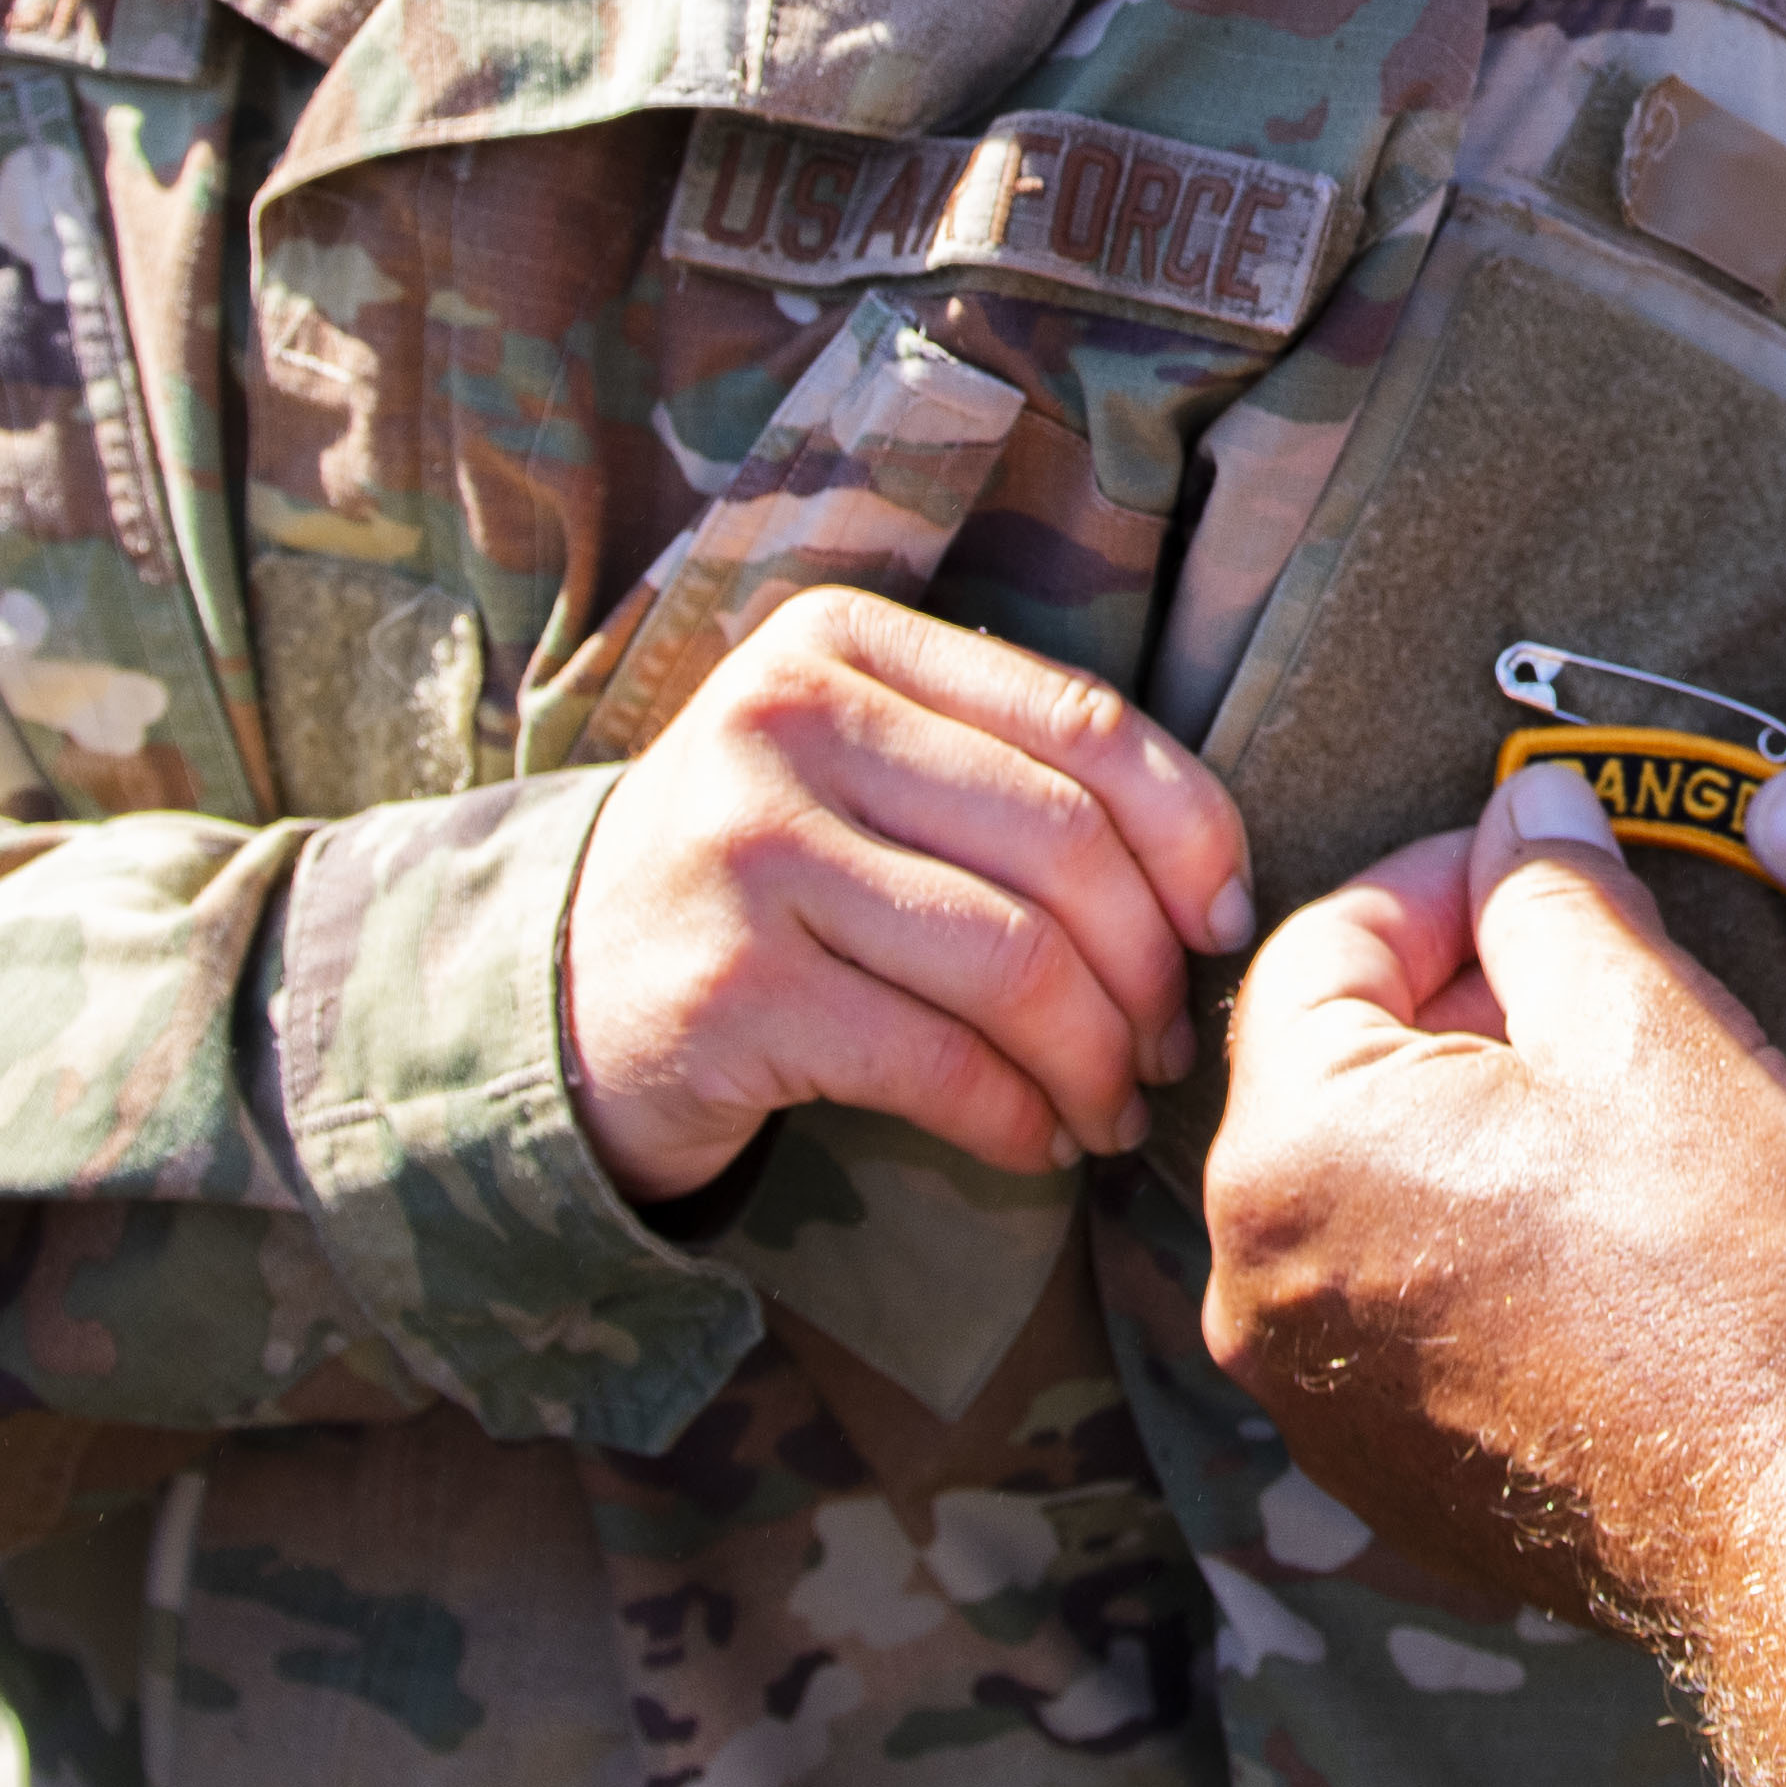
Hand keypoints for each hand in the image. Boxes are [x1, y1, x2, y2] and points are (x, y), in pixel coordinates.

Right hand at [555, 591, 1254, 1198]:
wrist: (559, 992)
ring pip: (1013, 963)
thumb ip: (1009, 776)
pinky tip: (1036, 1143)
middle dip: (1146, 968)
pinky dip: (1015, 1118)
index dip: (1192, 832)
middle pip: (1062, 847)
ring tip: (1113, 1106)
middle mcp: (786, 722)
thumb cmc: (763, 883)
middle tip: (1170, 1046)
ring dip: (1094, 1059)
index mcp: (841, 643)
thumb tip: (1216, 886)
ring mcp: (748, 853)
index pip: (1084, 723)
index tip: (1226, 923)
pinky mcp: (730, 989)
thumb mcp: (859, 776)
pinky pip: (938, 1062)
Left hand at [1204, 765, 1785, 1630]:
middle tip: (1597, 980)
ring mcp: (1306, 1386)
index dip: (1444, 879)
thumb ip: (1554, 894)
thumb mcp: (1647, 1024)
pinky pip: (1389, 1298)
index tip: (1542, 863)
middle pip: (1330, 1068)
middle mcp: (1253, 1280)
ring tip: (1608, 1110)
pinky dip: (1464, 1239)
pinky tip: (1588, 1236)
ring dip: (1464, 1122)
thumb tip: (1524, 808)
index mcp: (1290, 1151)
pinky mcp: (1371, 1459)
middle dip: (1456, 1002)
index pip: (1324, 945)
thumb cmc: (1724, 1273)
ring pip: (1364, 1184)